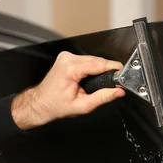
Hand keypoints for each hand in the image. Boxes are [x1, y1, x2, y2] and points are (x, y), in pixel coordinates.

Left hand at [11, 51, 125, 129]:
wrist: (41, 103)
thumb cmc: (56, 105)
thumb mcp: (83, 106)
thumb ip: (103, 97)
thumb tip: (118, 91)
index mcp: (70, 69)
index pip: (99, 64)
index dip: (113, 68)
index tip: (122, 73)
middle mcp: (67, 60)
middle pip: (97, 60)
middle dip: (106, 70)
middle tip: (112, 83)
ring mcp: (66, 57)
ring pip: (92, 59)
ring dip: (98, 69)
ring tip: (97, 83)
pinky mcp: (66, 57)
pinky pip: (85, 60)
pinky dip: (91, 67)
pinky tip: (89, 77)